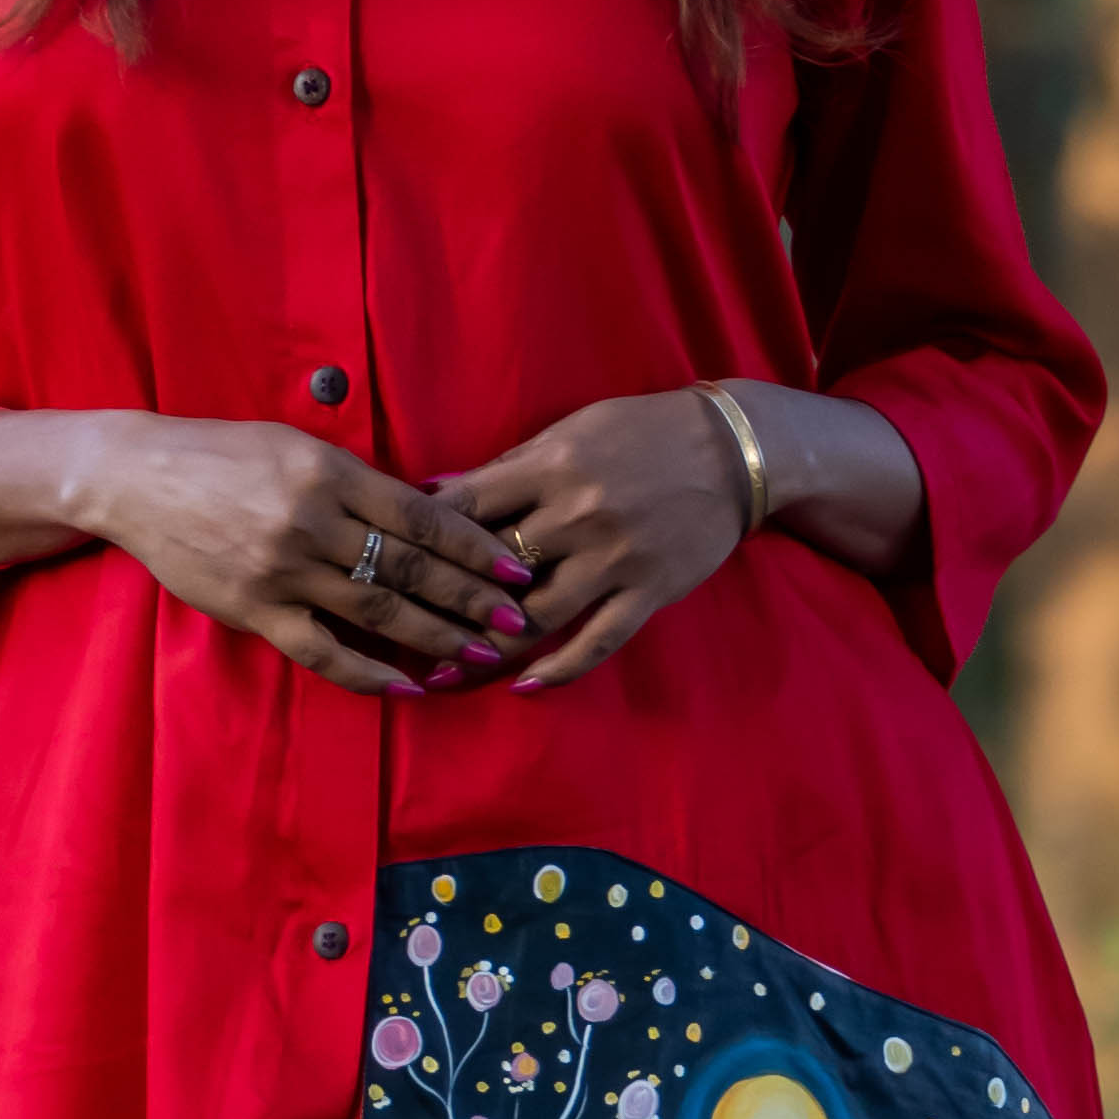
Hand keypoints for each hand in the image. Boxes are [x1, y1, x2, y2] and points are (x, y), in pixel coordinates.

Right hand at [46, 415, 529, 694]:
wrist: (138, 478)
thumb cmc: (222, 454)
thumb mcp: (297, 446)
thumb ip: (358, 482)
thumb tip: (427, 511)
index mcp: (331, 475)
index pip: (422, 517)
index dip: (474, 548)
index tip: (515, 568)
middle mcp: (312, 523)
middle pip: (411, 569)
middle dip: (471, 600)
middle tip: (518, 622)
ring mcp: (283, 570)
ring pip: (377, 613)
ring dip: (435, 639)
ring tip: (478, 657)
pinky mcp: (254, 610)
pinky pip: (321, 650)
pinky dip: (367, 672)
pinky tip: (405, 685)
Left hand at [428, 393, 755, 694]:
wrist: (735, 449)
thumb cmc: (644, 431)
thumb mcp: (572, 431)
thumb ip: (508, 468)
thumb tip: (438, 490)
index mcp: (552, 467)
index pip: (469, 508)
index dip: (422, 539)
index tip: (384, 564)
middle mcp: (579, 514)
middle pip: (493, 571)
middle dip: (443, 604)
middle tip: (399, 635)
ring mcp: (615, 558)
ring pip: (537, 615)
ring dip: (488, 648)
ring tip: (447, 672)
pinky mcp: (649, 591)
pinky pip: (598, 639)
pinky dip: (560, 668)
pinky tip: (524, 687)